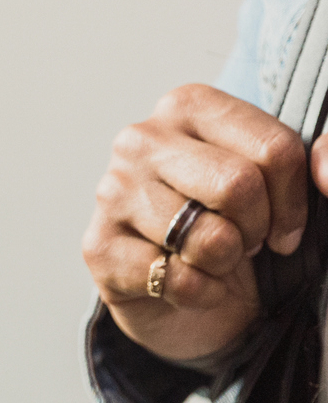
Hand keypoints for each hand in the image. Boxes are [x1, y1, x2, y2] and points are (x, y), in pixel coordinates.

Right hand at [83, 84, 327, 362]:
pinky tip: (186, 285)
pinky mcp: (97, 246)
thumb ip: (324, 160)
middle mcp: (141, 140)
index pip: (273, 149)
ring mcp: (111, 191)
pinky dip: (198, 293)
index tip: (287, 227)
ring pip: (206, 236)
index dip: (296, 202)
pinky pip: (175, 277)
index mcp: (188, 106)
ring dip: (225, 264)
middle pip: (237, 185)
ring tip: (212, 260)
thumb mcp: (288, 188)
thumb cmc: (237, 231)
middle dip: (257, 230)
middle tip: (245, 243)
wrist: (187, 296)